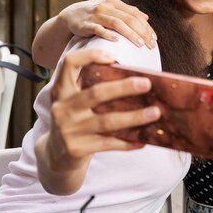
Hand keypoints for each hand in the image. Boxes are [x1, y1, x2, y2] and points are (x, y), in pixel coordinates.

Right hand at [46, 49, 161, 169]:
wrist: (57, 156)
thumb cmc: (76, 121)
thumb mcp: (75, 102)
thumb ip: (93, 88)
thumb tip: (136, 79)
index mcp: (62, 91)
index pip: (69, 63)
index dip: (89, 56)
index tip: (113, 57)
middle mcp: (62, 108)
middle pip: (96, 93)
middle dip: (123, 87)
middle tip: (147, 84)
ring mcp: (68, 130)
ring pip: (106, 121)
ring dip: (134, 117)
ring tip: (155, 113)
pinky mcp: (76, 149)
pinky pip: (108, 143)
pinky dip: (127, 142)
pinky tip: (144, 140)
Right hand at [58, 0, 156, 48]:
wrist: (70, 15)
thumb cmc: (95, 15)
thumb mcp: (111, 9)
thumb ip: (127, 12)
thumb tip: (146, 18)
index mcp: (114, 2)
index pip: (135, 14)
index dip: (146, 26)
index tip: (154, 38)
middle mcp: (106, 6)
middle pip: (129, 19)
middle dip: (142, 32)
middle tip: (151, 45)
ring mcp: (96, 15)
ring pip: (117, 23)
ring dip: (130, 34)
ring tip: (140, 44)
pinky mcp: (86, 25)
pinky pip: (98, 29)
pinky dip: (108, 34)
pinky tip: (117, 41)